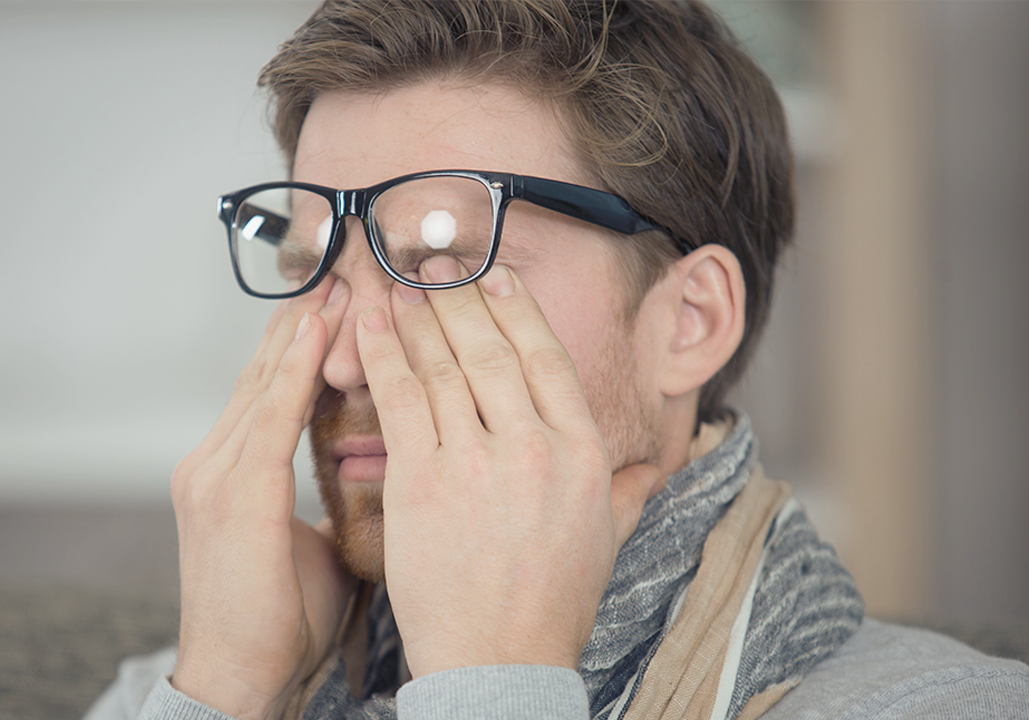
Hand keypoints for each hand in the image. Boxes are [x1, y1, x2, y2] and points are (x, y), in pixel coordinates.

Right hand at [170, 277, 356, 719]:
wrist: (236, 680)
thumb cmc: (279, 622)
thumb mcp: (306, 544)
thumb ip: (325, 499)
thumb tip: (374, 474)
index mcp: (229, 473)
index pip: (271, 390)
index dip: (302, 343)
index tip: (338, 301)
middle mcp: (213, 460)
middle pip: (266, 371)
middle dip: (305, 318)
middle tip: (342, 265)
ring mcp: (215, 472)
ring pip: (267, 379)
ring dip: (306, 326)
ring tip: (339, 275)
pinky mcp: (232, 492)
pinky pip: (271, 414)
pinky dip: (296, 367)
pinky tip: (321, 328)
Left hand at [356, 258, 661, 676]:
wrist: (499, 660)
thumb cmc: (550, 604)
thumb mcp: (606, 540)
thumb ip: (628, 491)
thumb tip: (657, 466)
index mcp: (580, 453)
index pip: (546, 359)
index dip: (516, 311)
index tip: (494, 278)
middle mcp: (532, 447)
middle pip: (490, 350)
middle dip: (459, 299)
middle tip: (436, 264)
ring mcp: (475, 461)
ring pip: (442, 366)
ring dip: (417, 317)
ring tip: (400, 284)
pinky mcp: (421, 480)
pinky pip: (398, 399)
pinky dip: (382, 355)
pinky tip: (371, 325)